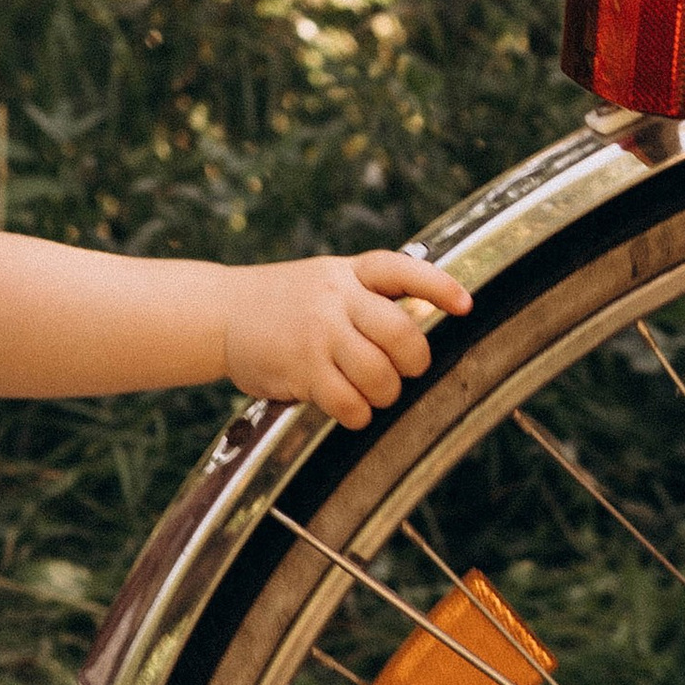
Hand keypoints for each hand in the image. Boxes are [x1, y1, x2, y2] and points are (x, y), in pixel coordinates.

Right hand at [221, 249, 471, 427]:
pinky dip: (357, 414)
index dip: (439, 288)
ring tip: (371, 392)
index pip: (403, 271)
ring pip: (380, 375)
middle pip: (403, 334)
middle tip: (403, 370)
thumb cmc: (281, 302)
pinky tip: (348, 408)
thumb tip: (418, 327)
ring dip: (384, 393)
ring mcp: (318, 334)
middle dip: (414, 362)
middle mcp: (336, 298)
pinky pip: (349, 403)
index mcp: (348, 272)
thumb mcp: (324, 281)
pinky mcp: (301, 369)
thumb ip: (366, 296)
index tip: (465, 306)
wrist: (220, 313)